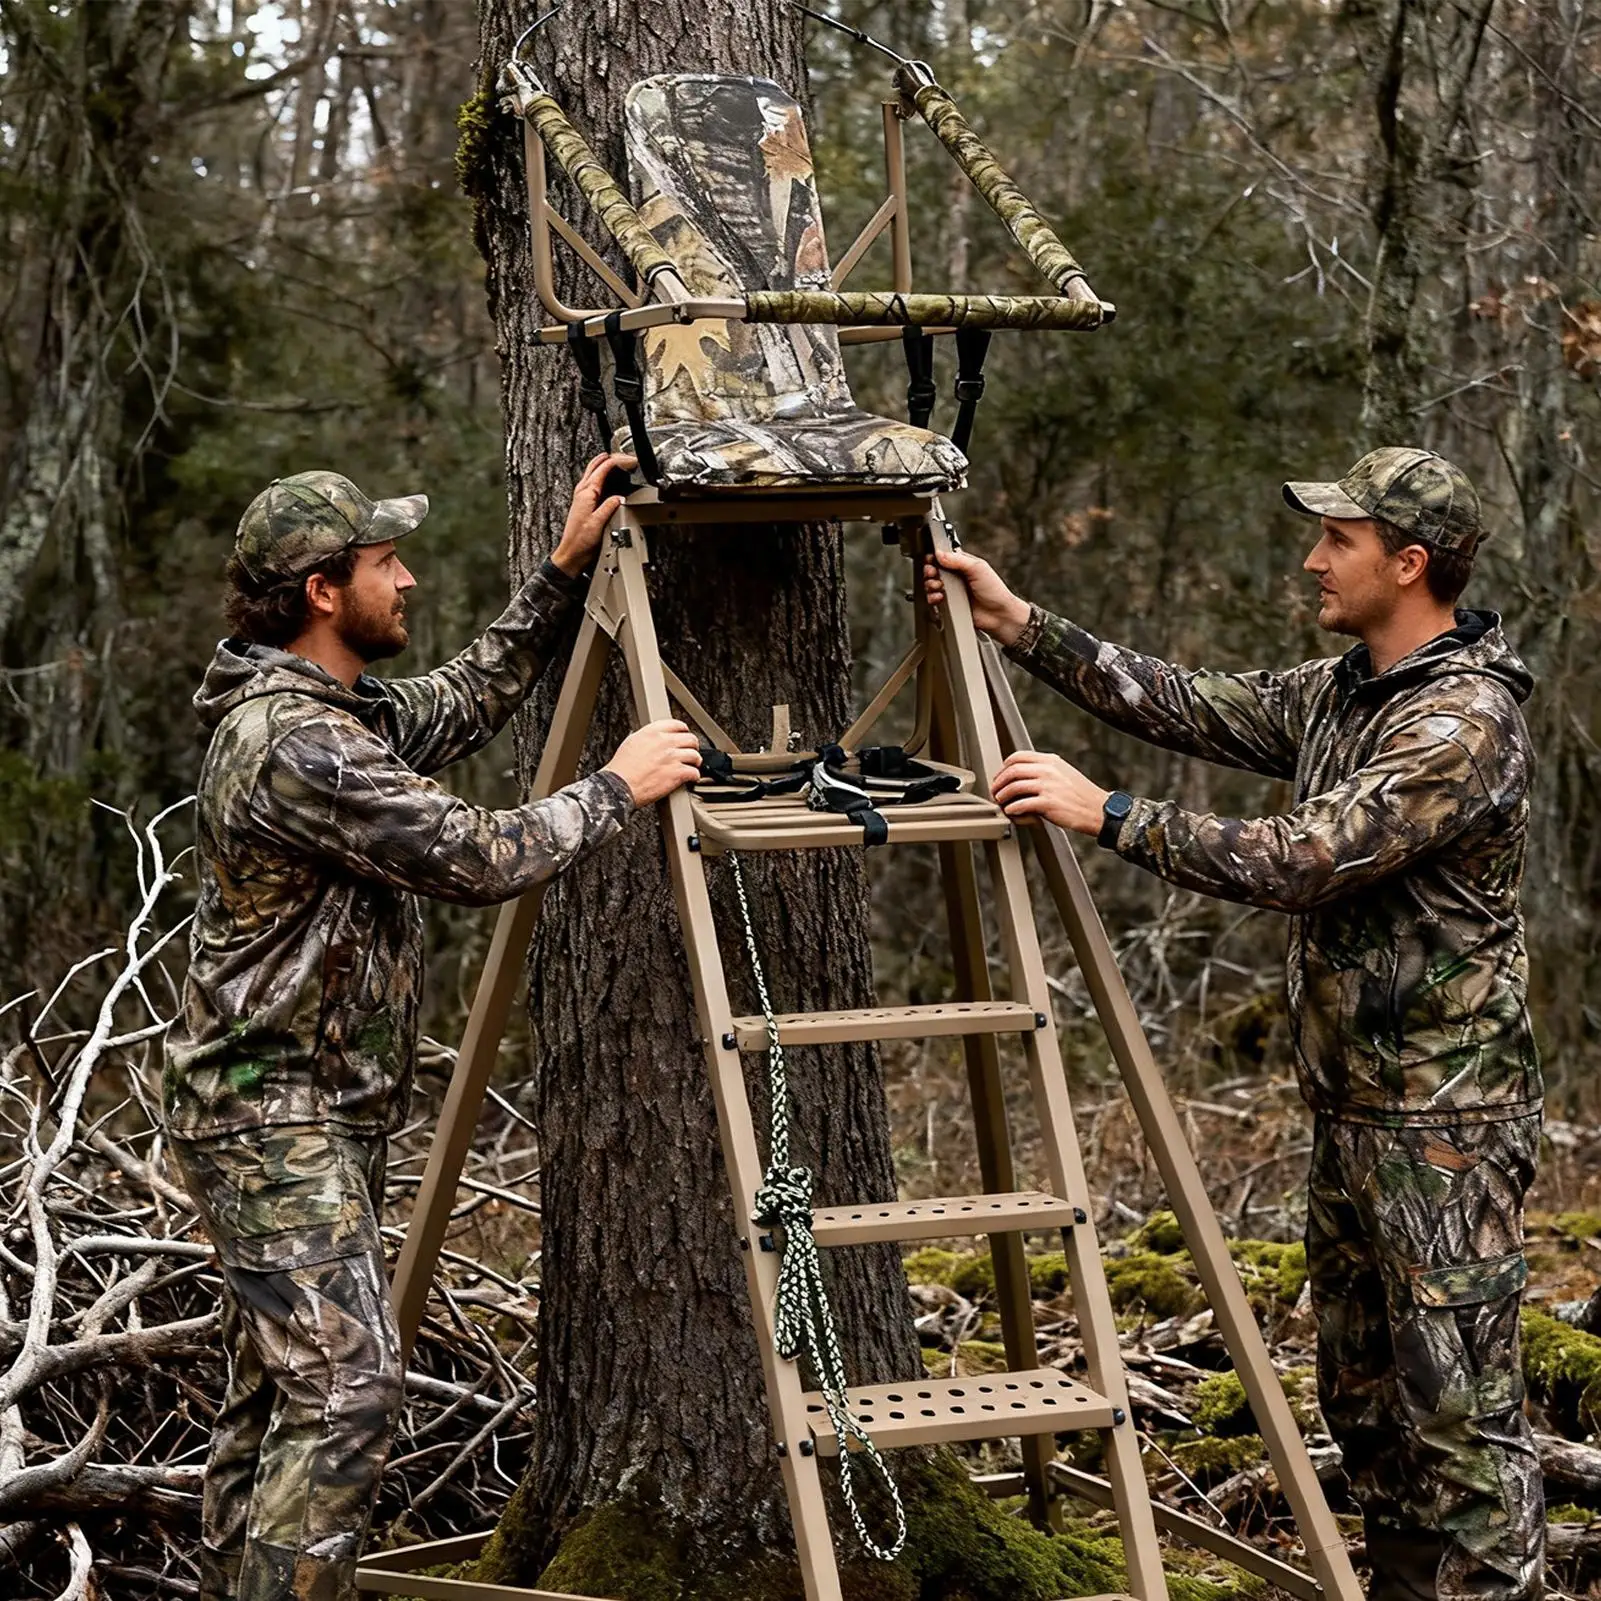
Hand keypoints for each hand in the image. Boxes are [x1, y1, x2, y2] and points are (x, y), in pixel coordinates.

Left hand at [551, 452, 636, 575]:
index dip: (617, 461)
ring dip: (603, 464)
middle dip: (609, 458)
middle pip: (595, 465)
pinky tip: (605, 479)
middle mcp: (582, 492)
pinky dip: (600, 475)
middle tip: (623, 455)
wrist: (572, 552)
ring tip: (614, 460)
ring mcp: (582, 496)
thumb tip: (619, 497)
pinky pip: (592, 482)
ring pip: (592, 472)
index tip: (629, 460)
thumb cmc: (581, 540)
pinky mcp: (584, 503)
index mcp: (586, 492)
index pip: (603, 468)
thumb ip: (609, 507)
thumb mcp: (598, 523)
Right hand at [603, 719, 701, 806]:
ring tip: (693, 765)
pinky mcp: (677, 773)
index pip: (676, 724)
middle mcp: (665, 742)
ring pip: (695, 755)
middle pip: (690, 739)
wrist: (619, 785)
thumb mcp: (631, 743)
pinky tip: (691, 777)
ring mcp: (672, 757)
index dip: (683, 730)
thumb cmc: (621, 769)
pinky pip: (694, 772)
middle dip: (692, 746)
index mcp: (652, 732)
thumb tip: (653, 739)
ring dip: (695, 761)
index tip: (684, 735)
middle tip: (691, 751)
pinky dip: (694, 776)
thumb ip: (646, 738)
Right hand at [922, 549, 1031, 645]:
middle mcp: (956, 576)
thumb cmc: (994, 591)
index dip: (935, 557)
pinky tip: (940, 597)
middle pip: (934, 570)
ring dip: (930, 584)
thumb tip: (939, 553)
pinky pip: (933, 600)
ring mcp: (952, 591)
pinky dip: (933, 598)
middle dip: (930, 571)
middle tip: (933, 573)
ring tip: (939, 587)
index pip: (943, 556)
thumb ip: (957, 560)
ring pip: (931, 584)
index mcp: (963, 564)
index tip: (932, 560)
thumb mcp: (977, 568)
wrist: (998, 615)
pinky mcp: (949, 604)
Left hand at [992, 750, 1111, 835]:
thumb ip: (1045, 770)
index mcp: (1051, 761)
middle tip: (995, 791)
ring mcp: (1048, 786)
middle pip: (1012, 770)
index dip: (1004, 767)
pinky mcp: (1048, 803)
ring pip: (1014, 786)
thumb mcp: (1063, 772)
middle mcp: (1048, 770)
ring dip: (1002, 796)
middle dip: (999, 782)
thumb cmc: (1081, 795)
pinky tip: (1012, 812)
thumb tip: (1022, 775)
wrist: (1098, 810)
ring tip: (1001, 802)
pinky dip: (1012, 809)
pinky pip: (1021, 804)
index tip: (999, 777)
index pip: (1018, 756)